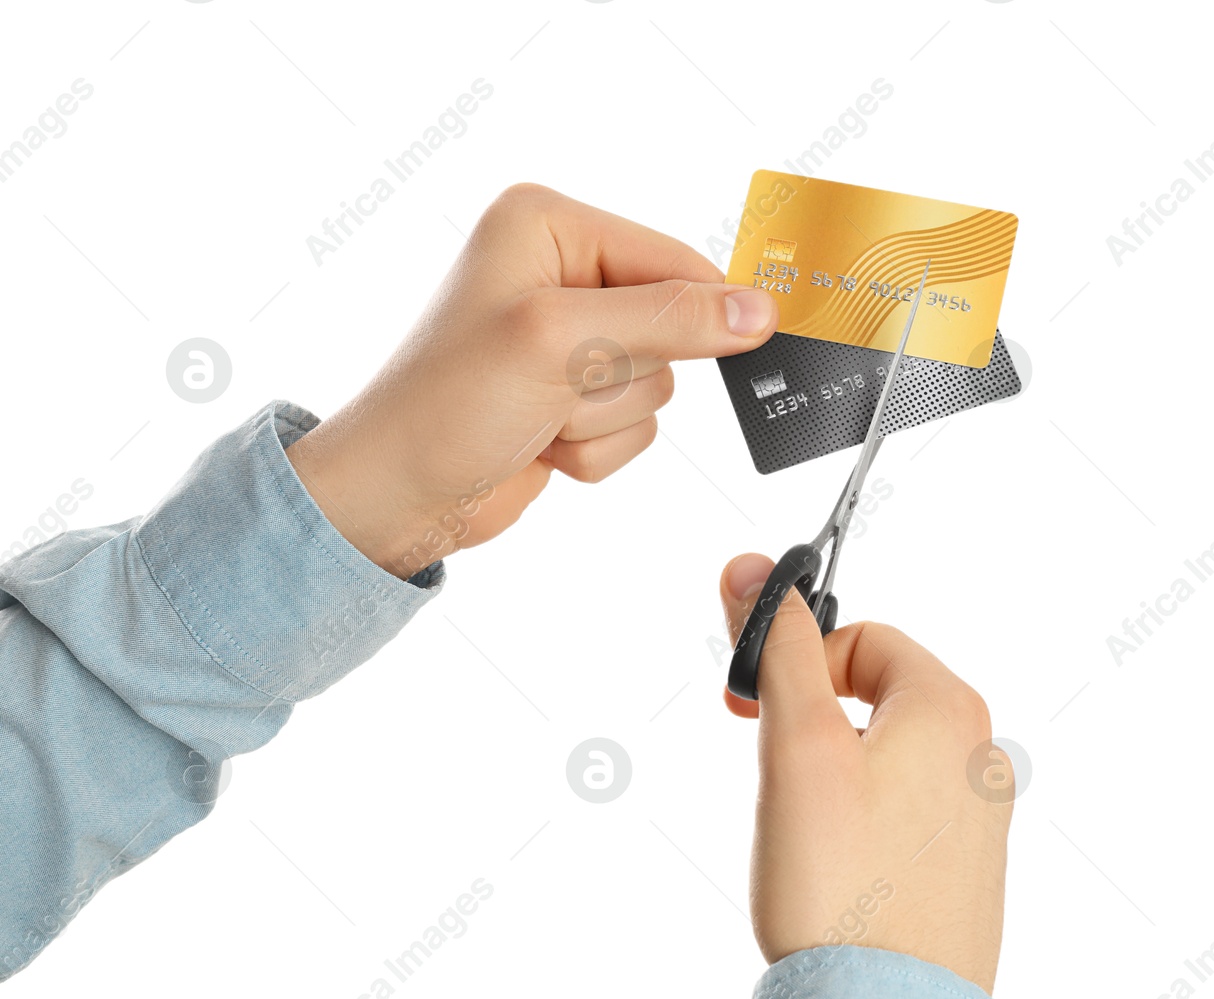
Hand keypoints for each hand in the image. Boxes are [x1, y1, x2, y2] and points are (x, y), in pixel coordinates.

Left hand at [286, 184, 778, 577]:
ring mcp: (568, 341)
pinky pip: (636, 426)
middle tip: (557, 387)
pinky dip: (597, 448)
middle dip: (620, 376)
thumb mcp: (561, 343)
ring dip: (604, 419)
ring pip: (657, 385)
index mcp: (547, 225)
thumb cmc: (445, 405)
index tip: (752, 338)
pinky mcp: (573, 397)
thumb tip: (757, 311)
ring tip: (540, 418)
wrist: (395, 498)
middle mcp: (560, 273)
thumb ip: (667, 320)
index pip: (670, 257)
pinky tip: (542, 444)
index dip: (706, 306)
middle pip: (671, 327)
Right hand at [718, 552, 1013, 992]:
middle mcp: (981, 758)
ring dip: (833, 779)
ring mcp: (981, 820)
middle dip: (812, 726)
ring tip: (805, 840)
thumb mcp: (796, 748)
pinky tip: (837, 877)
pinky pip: (904, 818)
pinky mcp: (969, 875)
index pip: (863, 641)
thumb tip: (750, 570)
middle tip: (776, 780)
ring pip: (886, 760)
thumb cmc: (842, 887)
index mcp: (950, 712)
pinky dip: (860, 828)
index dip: (799, 664)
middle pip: (876, 698)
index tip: (751, 707)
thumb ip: (779, 651)